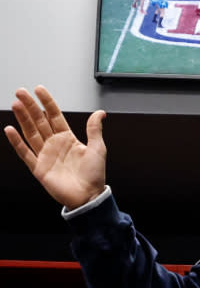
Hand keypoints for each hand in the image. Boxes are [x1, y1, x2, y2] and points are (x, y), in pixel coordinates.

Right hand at [4, 86, 106, 209]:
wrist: (89, 197)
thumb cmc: (95, 176)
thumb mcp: (97, 149)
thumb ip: (94, 130)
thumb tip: (100, 113)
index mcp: (68, 139)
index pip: (54, 116)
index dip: (46, 102)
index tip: (39, 90)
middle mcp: (54, 145)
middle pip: (39, 121)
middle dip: (30, 106)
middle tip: (21, 92)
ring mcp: (45, 156)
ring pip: (31, 133)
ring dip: (23, 119)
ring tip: (16, 104)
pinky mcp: (39, 168)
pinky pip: (25, 153)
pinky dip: (17, 142)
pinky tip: (10, 130)